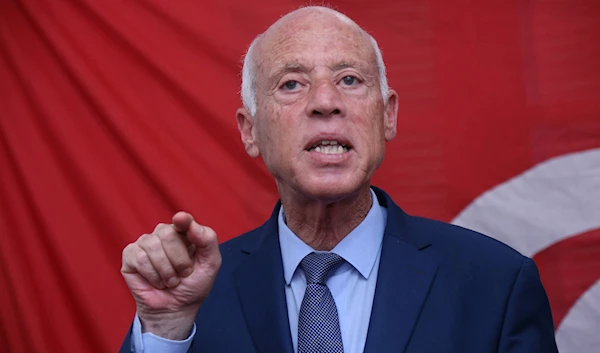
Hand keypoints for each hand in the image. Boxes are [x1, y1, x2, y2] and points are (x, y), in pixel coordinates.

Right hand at [121, 212, 221, 338]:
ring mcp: (145, 243)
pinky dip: (152, 275)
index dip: (182, 220)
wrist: (176, 309)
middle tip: (182, 274)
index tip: (181, 220)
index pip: (183, 220)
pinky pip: (139, 259)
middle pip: (167, 233)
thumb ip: (207, 241)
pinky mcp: (130, 256)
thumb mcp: (210, 264)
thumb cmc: (193, 285)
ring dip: (166, 271)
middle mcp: (163, 234)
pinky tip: (156, 281)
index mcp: (184, 233)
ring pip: (152, 246)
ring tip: (170, 280)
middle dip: (179, 260)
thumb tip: (191, 224)